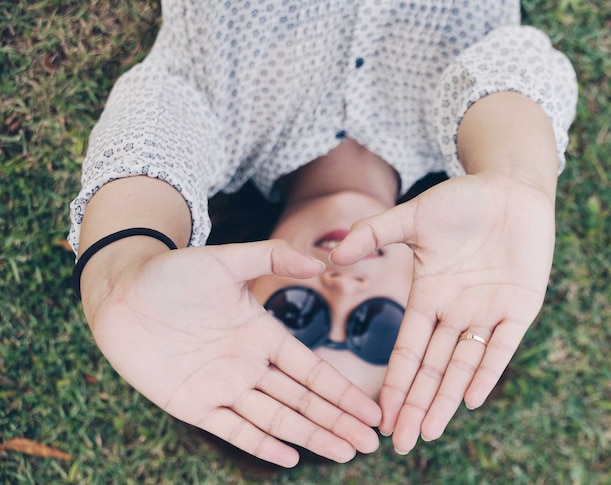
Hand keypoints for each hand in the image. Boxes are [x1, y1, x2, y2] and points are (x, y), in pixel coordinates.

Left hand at [82, 240, 381, 466]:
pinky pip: (232, 429)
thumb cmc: (173, 273)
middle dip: (338, 422)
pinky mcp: (192, 404)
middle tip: (371, 443)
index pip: (312, 370)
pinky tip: (290, 456)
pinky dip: (261, 444)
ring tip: (345, 452)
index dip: (343, 392)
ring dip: (312, 435)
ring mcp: (223, 388)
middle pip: (303, 401)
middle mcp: (249, 366)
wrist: (121, 292)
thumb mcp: (227, 260)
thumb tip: (320, 260)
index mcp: (263, 335)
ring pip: (276, 418)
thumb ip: (272, 256)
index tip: (372, 409)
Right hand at [330, 172, 555, 453]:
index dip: (395, 383)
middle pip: (433, 369)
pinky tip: (470, 399)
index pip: (408, 350)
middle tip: (401, 444)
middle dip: (416, 405)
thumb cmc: (462, 200)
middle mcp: (455, 312)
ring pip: (463, 365)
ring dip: (446, 399)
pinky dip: (487, 371)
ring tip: (429, 432)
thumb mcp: (414, 216)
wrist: (511, 187)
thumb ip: (376, 233)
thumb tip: (334, 254)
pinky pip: (502, 346)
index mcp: (428, 296)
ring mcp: (488, 311)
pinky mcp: (520, 306)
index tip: (380, 415)